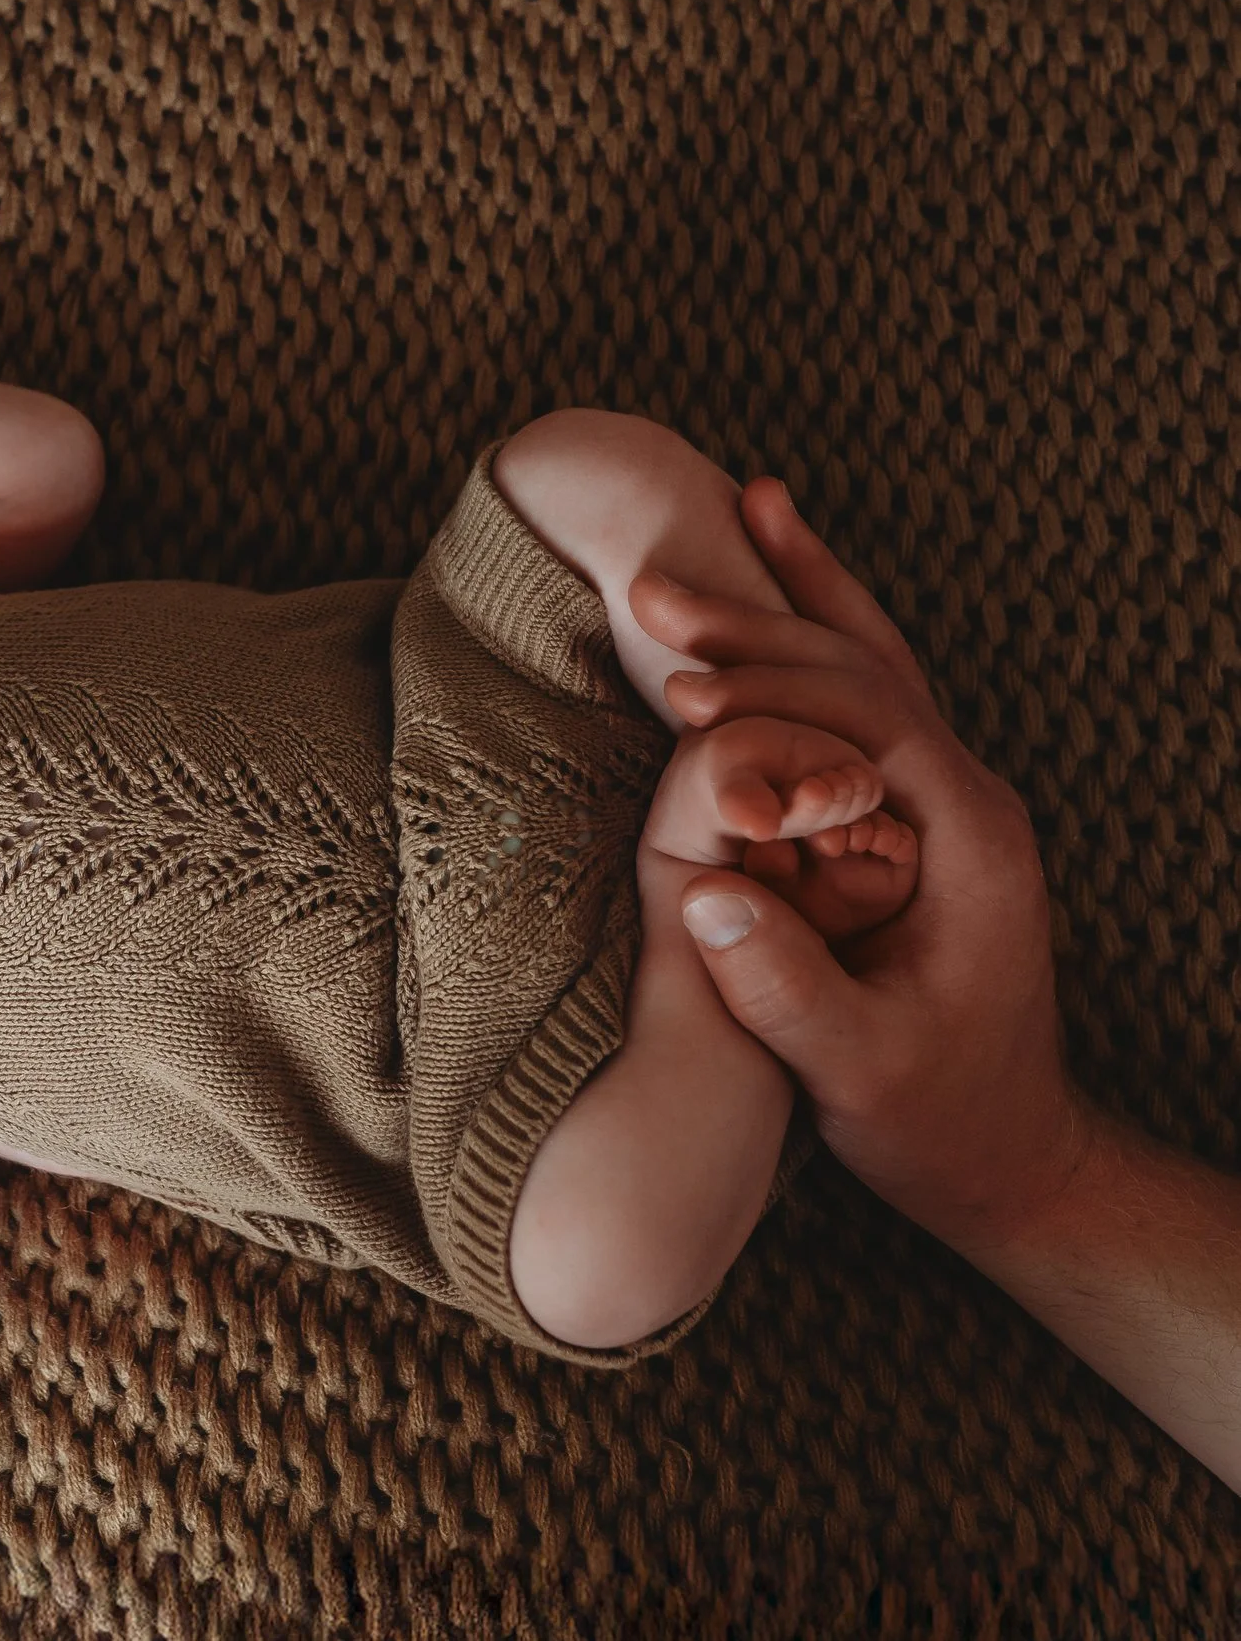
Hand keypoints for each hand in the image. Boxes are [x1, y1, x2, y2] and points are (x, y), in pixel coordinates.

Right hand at [635, 479, 1093, 1255]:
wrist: (1009, 1156)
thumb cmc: (935, 1120)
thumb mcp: (858, 1071)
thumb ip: (786, 987)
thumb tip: (703, 891)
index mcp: (966, 840)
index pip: (867, 716)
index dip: (771, 686)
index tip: (674, 679)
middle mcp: (969, 801)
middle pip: (869, 665)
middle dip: (764, 616)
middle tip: (656, 582)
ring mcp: (952, 806)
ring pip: (879, 664)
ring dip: (801, 596)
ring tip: (747, 509)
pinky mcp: (922, 823)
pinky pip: (869, 706)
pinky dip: (821, 644)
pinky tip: (783, 607)